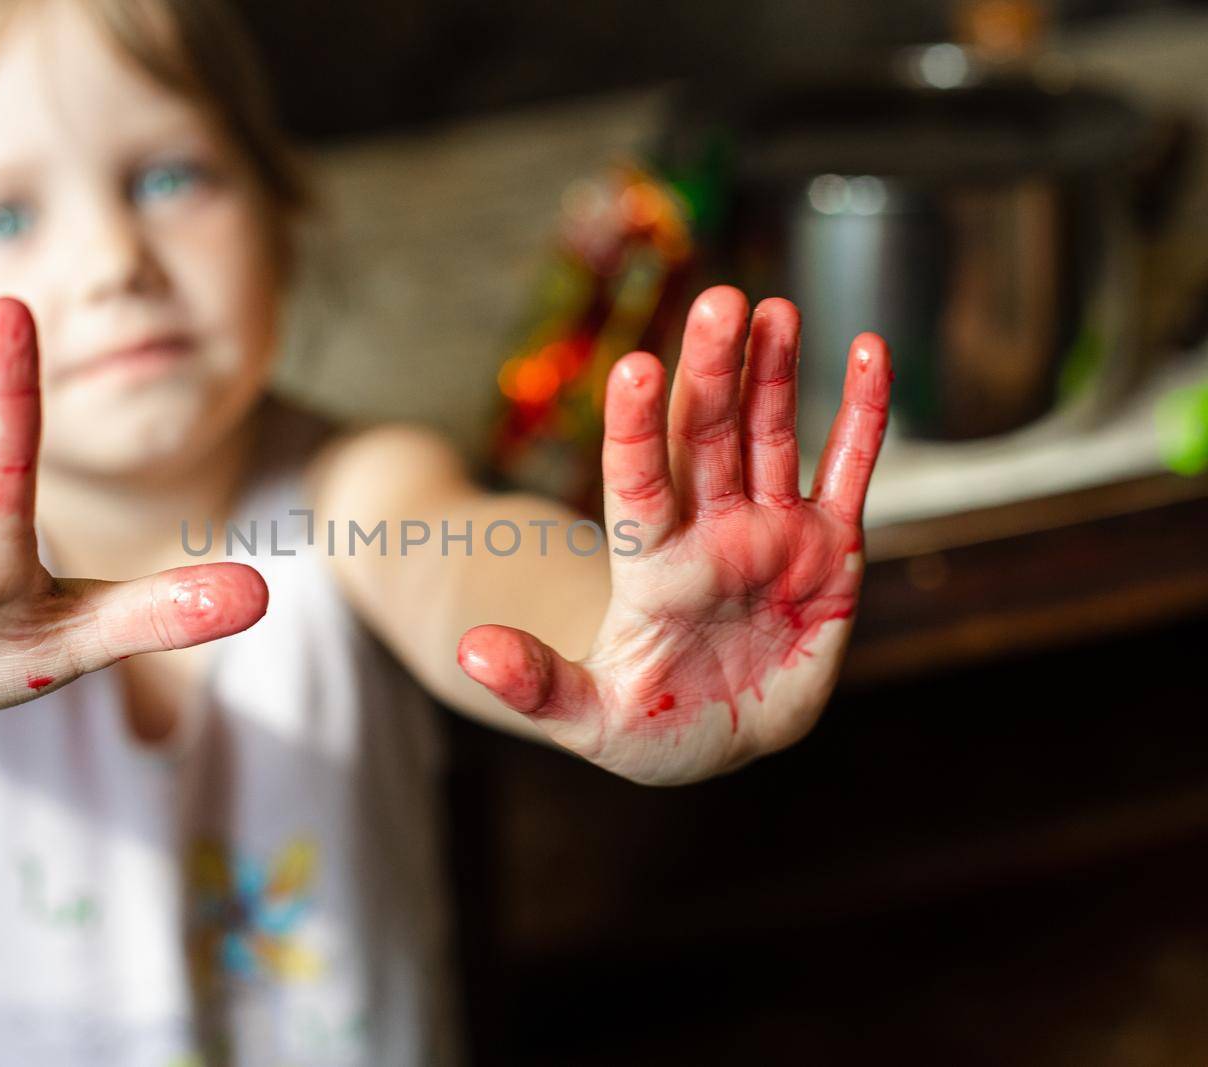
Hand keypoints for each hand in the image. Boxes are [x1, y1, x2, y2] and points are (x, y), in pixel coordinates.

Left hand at [456, 286, 891, 783]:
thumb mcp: (586, 718)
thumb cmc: (645, 727)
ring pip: (772, 438)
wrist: (714, 735)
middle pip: (707, 439)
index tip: (635, 369)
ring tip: (773, 307)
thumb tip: (470, 652)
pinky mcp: (830, 548)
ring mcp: (770, 534)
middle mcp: (708, 534)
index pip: (638, 485)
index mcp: (650, 568)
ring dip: (775, 373)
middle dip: (713, 371)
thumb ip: (535, 683)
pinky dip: (863, 416)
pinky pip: (850, 471)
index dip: (637, 430)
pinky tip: (869, 351)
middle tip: (720, 299)